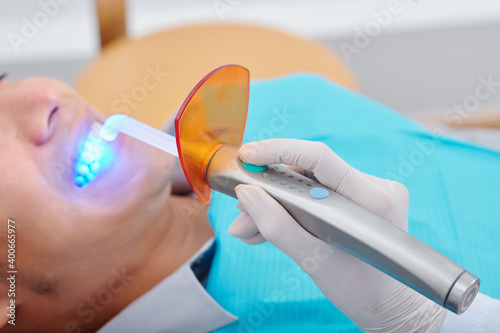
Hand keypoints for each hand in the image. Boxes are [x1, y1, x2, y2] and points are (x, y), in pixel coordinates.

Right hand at [228, 139, 446, 332]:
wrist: (389, 305)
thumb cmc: (359, 289)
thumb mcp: (313, 261)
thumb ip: (277, 226)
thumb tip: (246, 194)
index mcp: (371, 200)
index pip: (319, 157)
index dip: (279, 151)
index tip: (247, 156)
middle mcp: (376, 187)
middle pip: (309, 174)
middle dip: (270, 192)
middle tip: (242, 212)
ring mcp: (370, 191)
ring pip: (310, 185)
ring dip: (277, 204)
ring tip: (248, 228)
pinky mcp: (361, 199)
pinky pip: (319, 194)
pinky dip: (293, 209)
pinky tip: (268, 225)